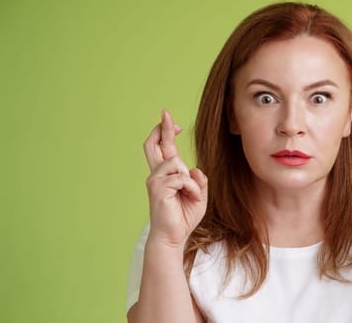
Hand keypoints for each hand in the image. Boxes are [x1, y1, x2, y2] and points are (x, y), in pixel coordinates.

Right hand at [143, 110, 207, 248]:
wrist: (173, 237)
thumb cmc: (183, 218)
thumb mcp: (198, 195)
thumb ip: (198, 180)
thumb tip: (194, 168)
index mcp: (165, 175)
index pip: (162, 148)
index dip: (166, 133)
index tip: (173, 122)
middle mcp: (156, 175)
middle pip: (153, 145)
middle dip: (161, 128)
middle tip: (166, 114)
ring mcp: (155, 181)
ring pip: (176, 163)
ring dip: (190, 179)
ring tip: (191, 194)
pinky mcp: (157, 189)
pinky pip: (181, 178)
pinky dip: (191, 188)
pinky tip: (190, 198)